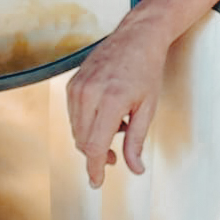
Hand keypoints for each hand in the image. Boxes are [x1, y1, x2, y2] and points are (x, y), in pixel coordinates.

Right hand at [66, 13, 169, 187]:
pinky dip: (87, 122)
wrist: (136, 37)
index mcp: (111, 100)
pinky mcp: (72, 82)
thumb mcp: (148, 108)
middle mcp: (89, 93)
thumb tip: (134, 169)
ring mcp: (77, 86)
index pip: (93, 145)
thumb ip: (137, 141)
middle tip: (115, 156)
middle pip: (82, 140)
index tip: (97, 182)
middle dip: (96, 155)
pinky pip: (73, 114)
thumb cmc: (146, 70)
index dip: (94, 168)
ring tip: (118, 126)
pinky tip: (107, 114)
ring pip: (76, 129)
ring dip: (92, 138)